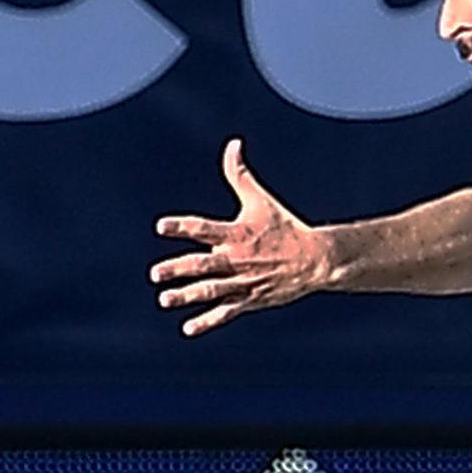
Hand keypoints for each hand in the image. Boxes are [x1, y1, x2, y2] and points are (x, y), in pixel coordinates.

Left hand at [151, 139, 330, 337]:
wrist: (315, 260)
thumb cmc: (285, 228)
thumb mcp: (261, 200)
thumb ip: (239, 174)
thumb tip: (233, 144)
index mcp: (236, 233)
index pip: (204, 228)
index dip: (182, 227)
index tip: (161, 227)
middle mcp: (237, 259)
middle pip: (202, 265)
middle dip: (177, 270)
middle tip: (156, 274)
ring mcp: (243, 282)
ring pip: (210, 291)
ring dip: (187, 296)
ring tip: (165, 299)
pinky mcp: (250, 300)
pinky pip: (226, 313)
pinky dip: (207, 322)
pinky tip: (188, 328)